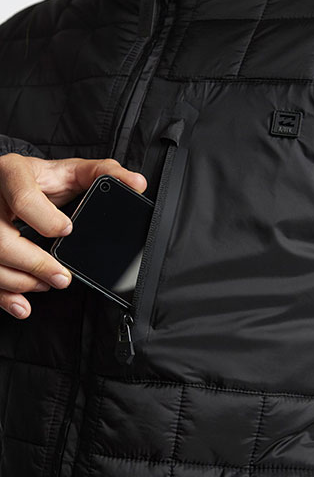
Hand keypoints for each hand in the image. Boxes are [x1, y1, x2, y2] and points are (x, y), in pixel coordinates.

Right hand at [0, 154, 146, 318]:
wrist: (11, 181)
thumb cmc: (44, 179)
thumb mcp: (73, 170)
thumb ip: (106, 173)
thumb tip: (137, 184)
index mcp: (13, 173)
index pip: (22, 198)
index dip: (46, 219)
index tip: (67, 230)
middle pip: (2, 240)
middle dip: (36, 264)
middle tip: (64, 277)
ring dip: (24, 282)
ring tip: (50, 283)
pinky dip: (6, 297)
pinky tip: (23, 306)